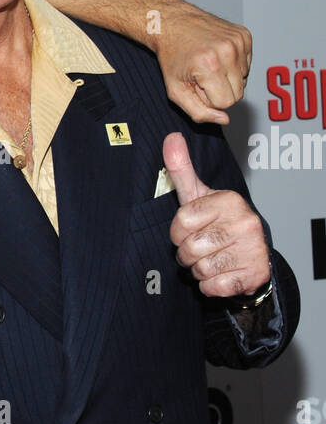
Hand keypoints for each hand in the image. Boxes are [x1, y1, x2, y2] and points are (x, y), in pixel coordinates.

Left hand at [150, 0, 251, 126]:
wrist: (174, 23)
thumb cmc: (172, 57)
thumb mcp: (176, 91)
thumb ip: (198, 112)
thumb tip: (224, 120)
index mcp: (209, 65)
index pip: (226, 103)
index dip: (210, 99)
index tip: (197, 86)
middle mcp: (228, 51)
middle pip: (238, 93)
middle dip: (220, 90)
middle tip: (202, 76)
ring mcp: (239, 41)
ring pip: (244, 79)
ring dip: (227, 77)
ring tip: (209, 65)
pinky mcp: (245, 35)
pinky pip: (247, 64)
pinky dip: (234, 64)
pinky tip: (217, 56)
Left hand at [165, 133, 268, 297]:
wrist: (252, 255)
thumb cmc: (219, 223)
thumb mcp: (200, 196)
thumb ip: (182, 170)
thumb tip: (170, 137)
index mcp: (229, 200)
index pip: (182, 221)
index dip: (178, 232)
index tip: (190, 230)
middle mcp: (245, 222)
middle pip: (189, 247)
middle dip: (187, 253)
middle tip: (200, 248)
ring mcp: (251, 249)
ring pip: (200, 268)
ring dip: (199, 269)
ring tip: (211, 259)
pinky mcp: (253, 274)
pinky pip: (212, 286)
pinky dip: (210, 285)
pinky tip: (221, 273)